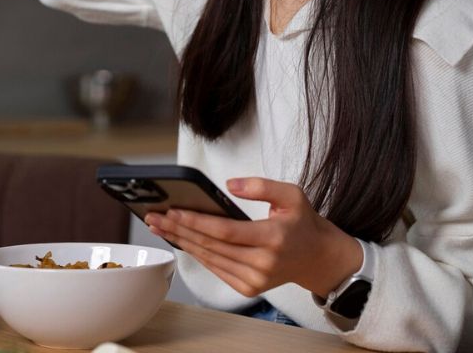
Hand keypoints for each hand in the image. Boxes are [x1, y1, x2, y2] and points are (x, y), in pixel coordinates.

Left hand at [145, 177, 363, 298]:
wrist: (318, 258)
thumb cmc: (302, 224)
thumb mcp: (292, 195)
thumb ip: (262, 186)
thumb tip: (229, 185)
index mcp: (273, 238)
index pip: (226, 231)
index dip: (196, 222)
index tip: (172, 211)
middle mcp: (263, 263)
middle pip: (211, 246)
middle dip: (179, 230)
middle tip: (154, 217)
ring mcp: (255, 279)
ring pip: (210, 259)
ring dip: (182, 242)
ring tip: (160, 227)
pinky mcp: (249, 288)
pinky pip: (216, 268)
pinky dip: (196, 254)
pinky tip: (181, 241)